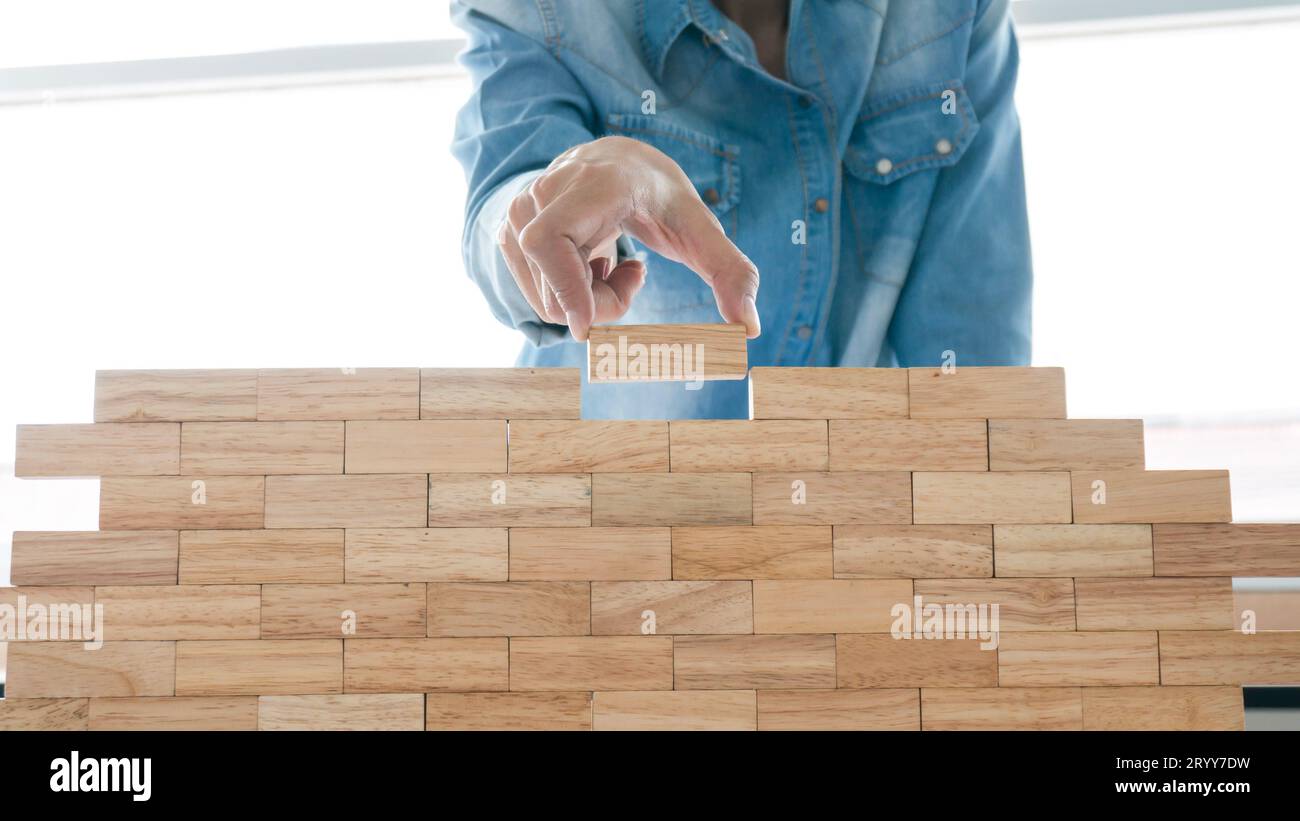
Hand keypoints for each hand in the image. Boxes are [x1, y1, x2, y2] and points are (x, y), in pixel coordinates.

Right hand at [497, 135, 760, 341]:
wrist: (616, 160)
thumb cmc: (658, 194)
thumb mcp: (700, 226)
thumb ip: (731, 272)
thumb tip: (750, 328)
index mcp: (594, 184)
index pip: (549, 241)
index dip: (564, 289)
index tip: (587, 329)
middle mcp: (547, 192)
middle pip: (554, 284)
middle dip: (598, 304)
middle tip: (633, 278)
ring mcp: (521, 211)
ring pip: (544, 295)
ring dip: (586, 299)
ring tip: (611, 264)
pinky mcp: (510, 231)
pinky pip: (535, 291)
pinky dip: (569, 293)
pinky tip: (591, 262)